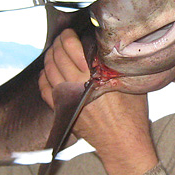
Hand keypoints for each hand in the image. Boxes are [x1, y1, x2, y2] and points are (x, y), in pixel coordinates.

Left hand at [39, 30, 158, 174]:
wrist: (123, 142)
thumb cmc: (132, 114)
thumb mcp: (129, 83)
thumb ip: (116, 65)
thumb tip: (106, 48)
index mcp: (95, 74)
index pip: (72, 47)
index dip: (68, 37)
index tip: (69, 32)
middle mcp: (78, 84)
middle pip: (58, 57)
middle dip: (57, 44)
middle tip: (60, 39)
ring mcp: (68, 98)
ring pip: (49, 72)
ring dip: (48, 59)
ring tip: (52, 52)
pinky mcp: (63, 111)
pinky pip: (45, 91)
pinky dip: (43, 79)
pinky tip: (45, 74)